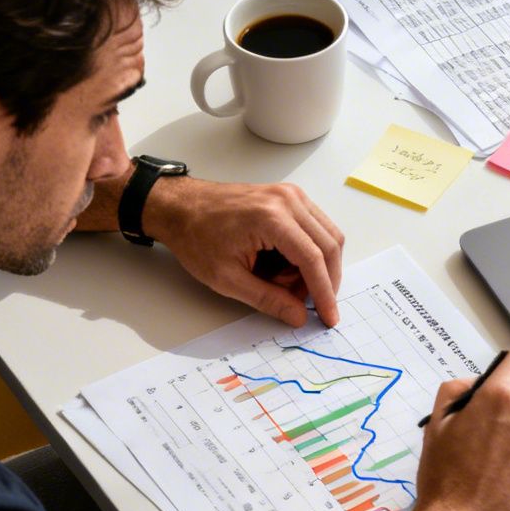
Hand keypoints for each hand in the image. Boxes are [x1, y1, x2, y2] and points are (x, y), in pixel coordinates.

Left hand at [143, 176, 344, 327]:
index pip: (313, 258)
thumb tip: (297, 315)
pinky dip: (311, 251)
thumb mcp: (227, 278)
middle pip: (330, 245)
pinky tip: (288, 265)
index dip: (324, 292)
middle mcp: (288, 201)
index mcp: (271, 218)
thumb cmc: (196, 237)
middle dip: (324, 280)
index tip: (329, 315)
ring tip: (289, 283)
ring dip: (318, 266)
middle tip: (307, 303)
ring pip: (328, 235)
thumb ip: (267, 299)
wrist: (179, 207)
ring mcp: (292, 195)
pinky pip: (317, 227)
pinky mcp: (291, 197)